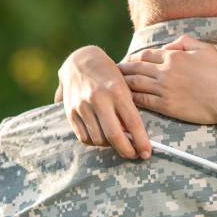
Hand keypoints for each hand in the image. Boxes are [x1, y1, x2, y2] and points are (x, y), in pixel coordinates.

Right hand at [58, 45, 150, 159]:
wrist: (80, 61)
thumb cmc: (109, 76)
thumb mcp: (123, 86)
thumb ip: (127, 110)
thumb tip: (133, 137)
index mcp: (117, 90)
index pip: (133, 122)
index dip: (141, 141)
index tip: (146, 153)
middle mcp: (99, 98)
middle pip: (114, 135)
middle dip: (126, 151)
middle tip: (133, 155)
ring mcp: (83, 106)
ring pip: (98, 139)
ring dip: (109, 145)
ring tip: (116, 140)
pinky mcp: (70, 112)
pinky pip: (84, 138)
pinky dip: (94, 142)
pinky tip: (101, 137)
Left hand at [119, 35, 216, 124]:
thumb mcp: (205, 48)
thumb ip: (184, 42)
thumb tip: (168, 46)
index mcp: (173, 56)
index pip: (145, 55)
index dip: (133, 59)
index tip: (125, 63)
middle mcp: (165, 71)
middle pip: (135, 69)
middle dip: (121, 70)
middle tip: (111, 73)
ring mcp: (164, 89)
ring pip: (135, 84)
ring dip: (122, 84)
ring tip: (113, 87)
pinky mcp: (167, 106)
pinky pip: (143, 102)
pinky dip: (131, 100)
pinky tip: (125, 101)